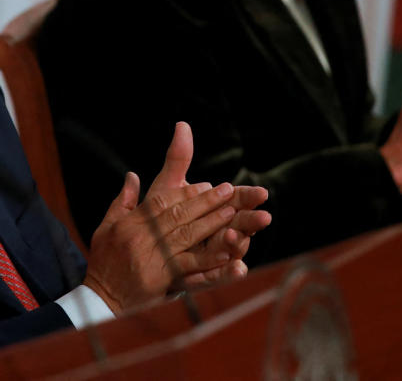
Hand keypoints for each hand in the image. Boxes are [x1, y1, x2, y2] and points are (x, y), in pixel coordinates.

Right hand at [82, 122, 269, 312]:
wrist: (101, 301)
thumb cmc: (104, 263)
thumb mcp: (106, 228)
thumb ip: (123, 202)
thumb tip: (132, 175)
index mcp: (129, 224)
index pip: (161, 202)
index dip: (185, 192)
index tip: (206, 185)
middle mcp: (140, 237)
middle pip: (177, 215)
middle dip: (205, 202)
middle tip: (227, 191)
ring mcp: (150, 258)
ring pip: (186, 236)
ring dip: (211, 223)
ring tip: (232, 212)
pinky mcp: (159, 279)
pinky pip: (188, 266)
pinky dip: (208, 259)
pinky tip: (227, 253)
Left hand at [144, 123, 269, 288]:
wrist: (138, 253)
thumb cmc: (159, 217)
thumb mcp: (167, 187)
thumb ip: (178, 160)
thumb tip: (182, 125)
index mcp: (215, 211)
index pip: (236, 200)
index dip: (248, 197)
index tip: (261, 192)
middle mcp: (219, 232)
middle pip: (240, 225)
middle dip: (251, 221)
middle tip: (263, 216)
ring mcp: (213, 255)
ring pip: (232, 250)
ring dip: (238, 245)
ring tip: (235, 239)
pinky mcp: (203, 275)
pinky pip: (218, 275)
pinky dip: (228, 272)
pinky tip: (238, 270)